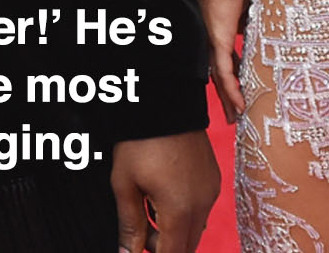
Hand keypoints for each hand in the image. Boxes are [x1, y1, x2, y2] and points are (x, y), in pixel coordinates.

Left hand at [112, 132, 219, 252]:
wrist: (164, 102)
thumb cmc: (140, 141)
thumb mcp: (125, 183)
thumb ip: (130, 225)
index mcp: (180, 210)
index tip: (138, 248)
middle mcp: (202, 205)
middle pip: (186, 248)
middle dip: (164, 247)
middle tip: (141, 229)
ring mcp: (211, 191)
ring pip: (195, 230)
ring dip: (175, 231)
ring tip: (149, 207)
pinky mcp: (213, 179)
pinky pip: (202, 210)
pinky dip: (185, 214)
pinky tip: (164, 193)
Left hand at [198, 0, 246, 123]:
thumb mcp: (248, 7)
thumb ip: (250, 23)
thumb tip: (261, 32)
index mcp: (217, 30)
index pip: (223, 59)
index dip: (230, 77)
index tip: (237, 90)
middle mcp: (211, 37)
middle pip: (217, 72)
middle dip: (225, 94)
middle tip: (232, 114)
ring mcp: (212, 39)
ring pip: (218, 76)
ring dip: (228, 98)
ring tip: (235, 117)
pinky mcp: (217, 39)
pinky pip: (223, 71)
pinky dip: (231, 89)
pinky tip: (239, 104)